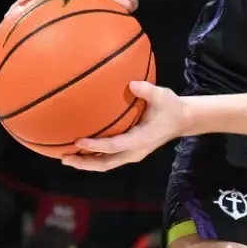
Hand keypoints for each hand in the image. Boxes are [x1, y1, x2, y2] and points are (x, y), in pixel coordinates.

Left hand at [64, 81, 184, 170]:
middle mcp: (135, 151)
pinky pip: (109, 159)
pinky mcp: (130, 152)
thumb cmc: (170, 107)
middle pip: (105, 163)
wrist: (182, 120)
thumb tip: (131, 84)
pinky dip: (94, 158)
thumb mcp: (163, 96)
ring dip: (86, 163)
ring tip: (66, 158)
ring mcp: (132, 154)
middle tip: (64, 157)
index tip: (78, 141)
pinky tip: (81, 151)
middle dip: (84, 163)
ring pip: (106, 164)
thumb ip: (147, 90)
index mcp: (141, 139)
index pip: (114, 146)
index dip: (95, 146)